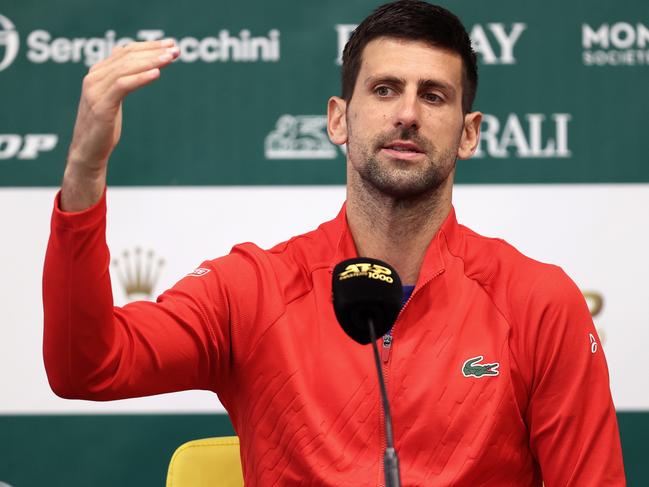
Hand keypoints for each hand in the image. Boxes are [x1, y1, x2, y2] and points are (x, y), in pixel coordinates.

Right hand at [62, 39, 178, 210]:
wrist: (88, 152)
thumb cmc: (104, 128)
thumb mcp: (114, 100)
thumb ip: (123, 81)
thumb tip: (145, 68)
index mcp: (98, 73)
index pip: (125, 51)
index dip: (149, 46)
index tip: (171, 45)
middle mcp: (94, 77)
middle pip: (128, 56)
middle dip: (154, 50)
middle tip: (175, 49)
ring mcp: (95, 90)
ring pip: (126, 67)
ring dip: (151, 60)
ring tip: (170, 58)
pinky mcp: (101, 105)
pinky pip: (122, 85)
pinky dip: (140, 77)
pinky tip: (157, 73)